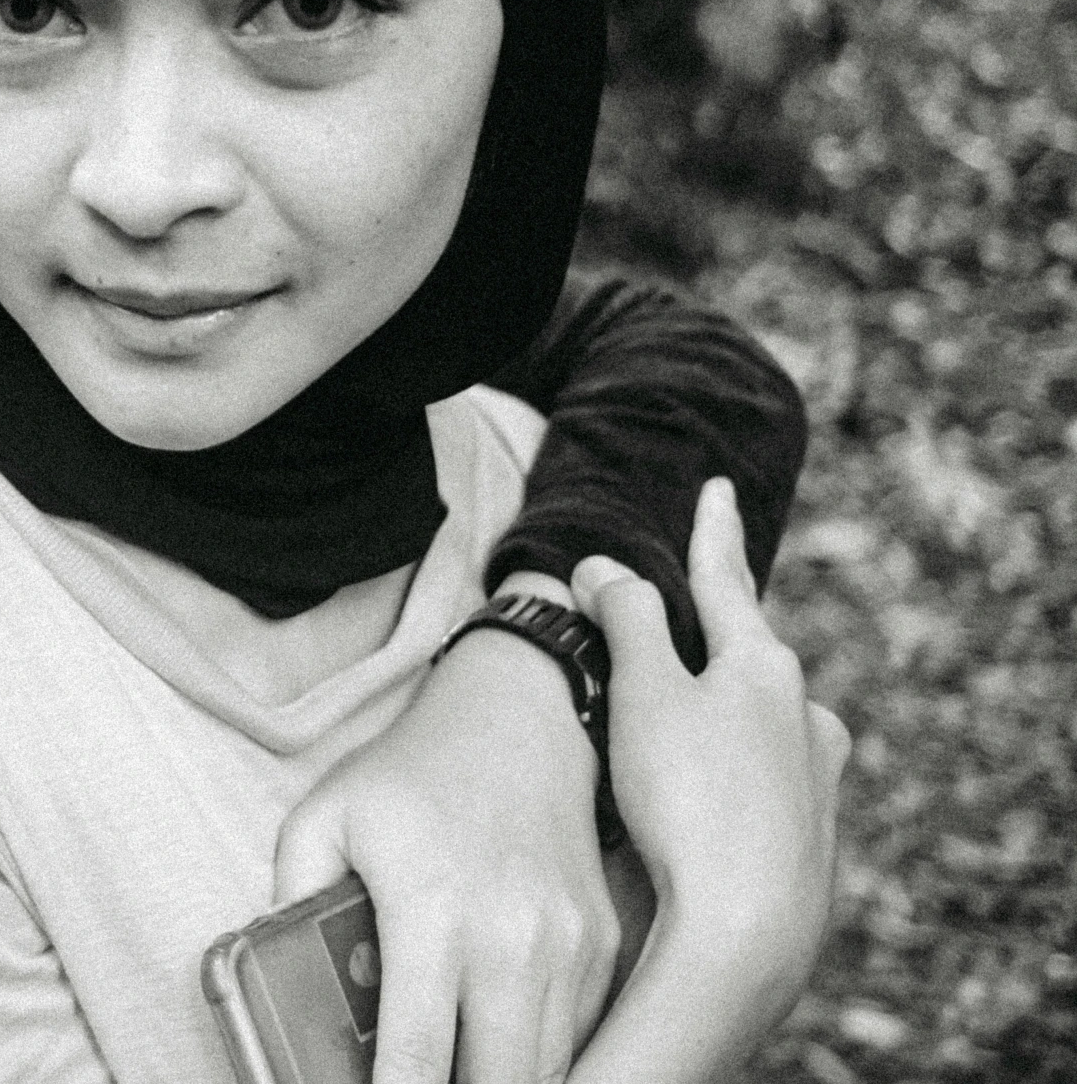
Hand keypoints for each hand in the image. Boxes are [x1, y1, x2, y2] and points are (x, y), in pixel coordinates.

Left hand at [273, 591, 617, 1083]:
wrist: (518, 712)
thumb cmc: (413, 770)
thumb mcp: (324, 818)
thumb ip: (289, 901)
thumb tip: (280, 985)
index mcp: (433, 913)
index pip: (417, 1060)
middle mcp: (512, 939)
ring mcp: (568, 946)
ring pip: (547, 1072)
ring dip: (498, 1081)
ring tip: (450, 1069)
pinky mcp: (601, 947)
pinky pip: (577, 1036)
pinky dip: (539, 1057)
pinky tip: (493, 1044)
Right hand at [571, 478, 848, 1040]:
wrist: (746, 932)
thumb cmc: (689, 802)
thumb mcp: (643, 693)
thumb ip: (627, 618)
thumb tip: (604, 566)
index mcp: (765, 667)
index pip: (727, 581)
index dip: (712, 533)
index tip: (715, 488)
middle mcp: (805, 717)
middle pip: (745, 659)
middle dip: (708, 644)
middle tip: (674, 633)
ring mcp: (817, 782)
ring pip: (756, 727)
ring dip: (714, 721)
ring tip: (666, 740)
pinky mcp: (810, 842)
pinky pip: (758, 786)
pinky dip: (723, 780)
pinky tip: (694, 808)